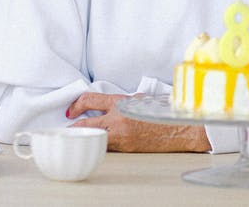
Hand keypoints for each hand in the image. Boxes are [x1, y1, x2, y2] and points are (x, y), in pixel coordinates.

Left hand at [67, 92, 209, 152]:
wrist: (179, 129)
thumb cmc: (162, 113)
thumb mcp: (140, 101)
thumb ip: (123, 102)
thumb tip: (108, 106)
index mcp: (121, 102)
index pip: (90, 99)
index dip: (76, 104)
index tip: (71, 110)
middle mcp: (118, 118)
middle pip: (85, 122)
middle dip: (74, 126)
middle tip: (69, 128)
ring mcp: (121, 135)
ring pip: (94, 137)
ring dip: (88, 137)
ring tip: (83, 137)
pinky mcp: (126, 148)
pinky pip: (107, 146)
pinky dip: (102, 144)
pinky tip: (100, 144)